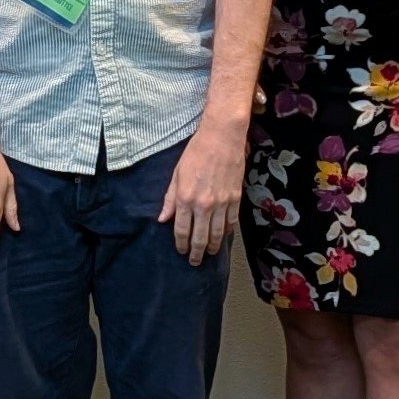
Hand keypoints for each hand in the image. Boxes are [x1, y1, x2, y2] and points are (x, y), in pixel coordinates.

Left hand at [159, 115, 248, 260]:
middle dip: (196, 253)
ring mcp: (221, 203)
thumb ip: (170, 199)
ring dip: (213, 247)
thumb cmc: (196, 152)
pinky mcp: (235, 198)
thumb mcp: (176, 174)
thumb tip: (162, 219)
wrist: (222, 138)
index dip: (180, 244)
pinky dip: (227, 232)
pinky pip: (231, 222)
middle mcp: (203, 204)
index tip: (180, 251)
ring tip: (210, 254)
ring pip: (217, 234)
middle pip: (200, 237)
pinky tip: (224, 237)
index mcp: (185, 198)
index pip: (181, 230)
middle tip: (195, 261)